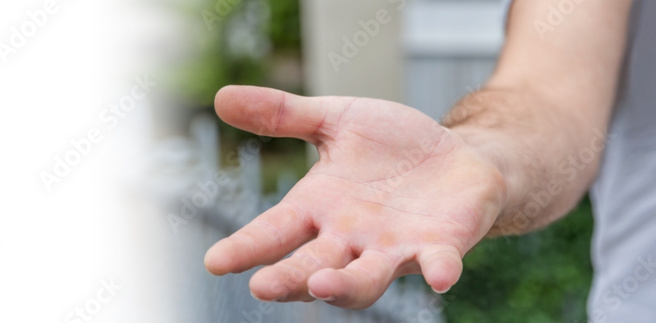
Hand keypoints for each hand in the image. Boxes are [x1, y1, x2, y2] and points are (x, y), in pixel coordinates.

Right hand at [204, 85, 505, 307]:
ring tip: (322, 285)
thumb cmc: (391, 146)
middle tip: (263, 287)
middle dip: (288, 278)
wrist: (457, 156)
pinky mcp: (440, 247)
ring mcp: (393, 248)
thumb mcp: (334, 120)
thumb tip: (221, 97)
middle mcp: (348, 238)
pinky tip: (440, 276)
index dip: (246, 248)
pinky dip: (438, 270)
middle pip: (310, 266)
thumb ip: (282, 115)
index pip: (273, 233)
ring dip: (345, 286)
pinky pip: (437, 263)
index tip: (215, 262)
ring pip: (365, 279)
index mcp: (317, 209)